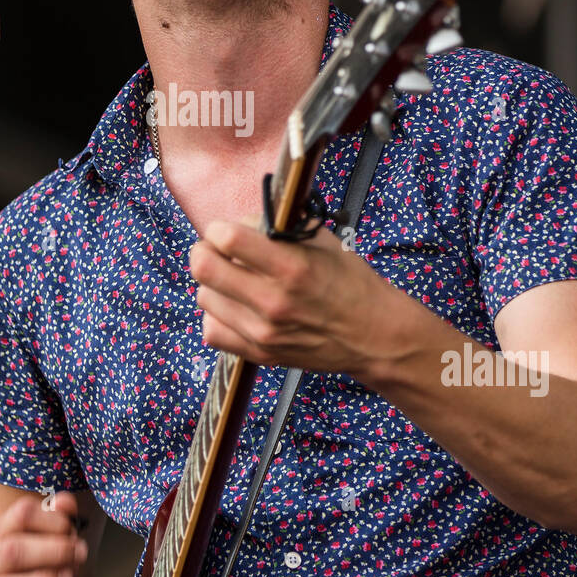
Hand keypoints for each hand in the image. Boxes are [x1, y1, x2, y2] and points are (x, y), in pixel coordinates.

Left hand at [189, 217, 396, 378]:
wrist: (373, 336)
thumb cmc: (351, 283)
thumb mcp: (323, 242)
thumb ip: (280, 228)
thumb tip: (241, 222)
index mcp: (292, 267)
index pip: (227, 238)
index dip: (220, 228)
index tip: (225, 230)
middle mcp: (273, 301)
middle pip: (203, 268)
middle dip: (205, 250)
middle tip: (217, 250)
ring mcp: (263, 332)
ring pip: (204, 297)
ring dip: (213, 284)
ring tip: (234, 280)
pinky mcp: (260, 354)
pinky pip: (211, 330)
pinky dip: (218, 315)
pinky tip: (236, 307)